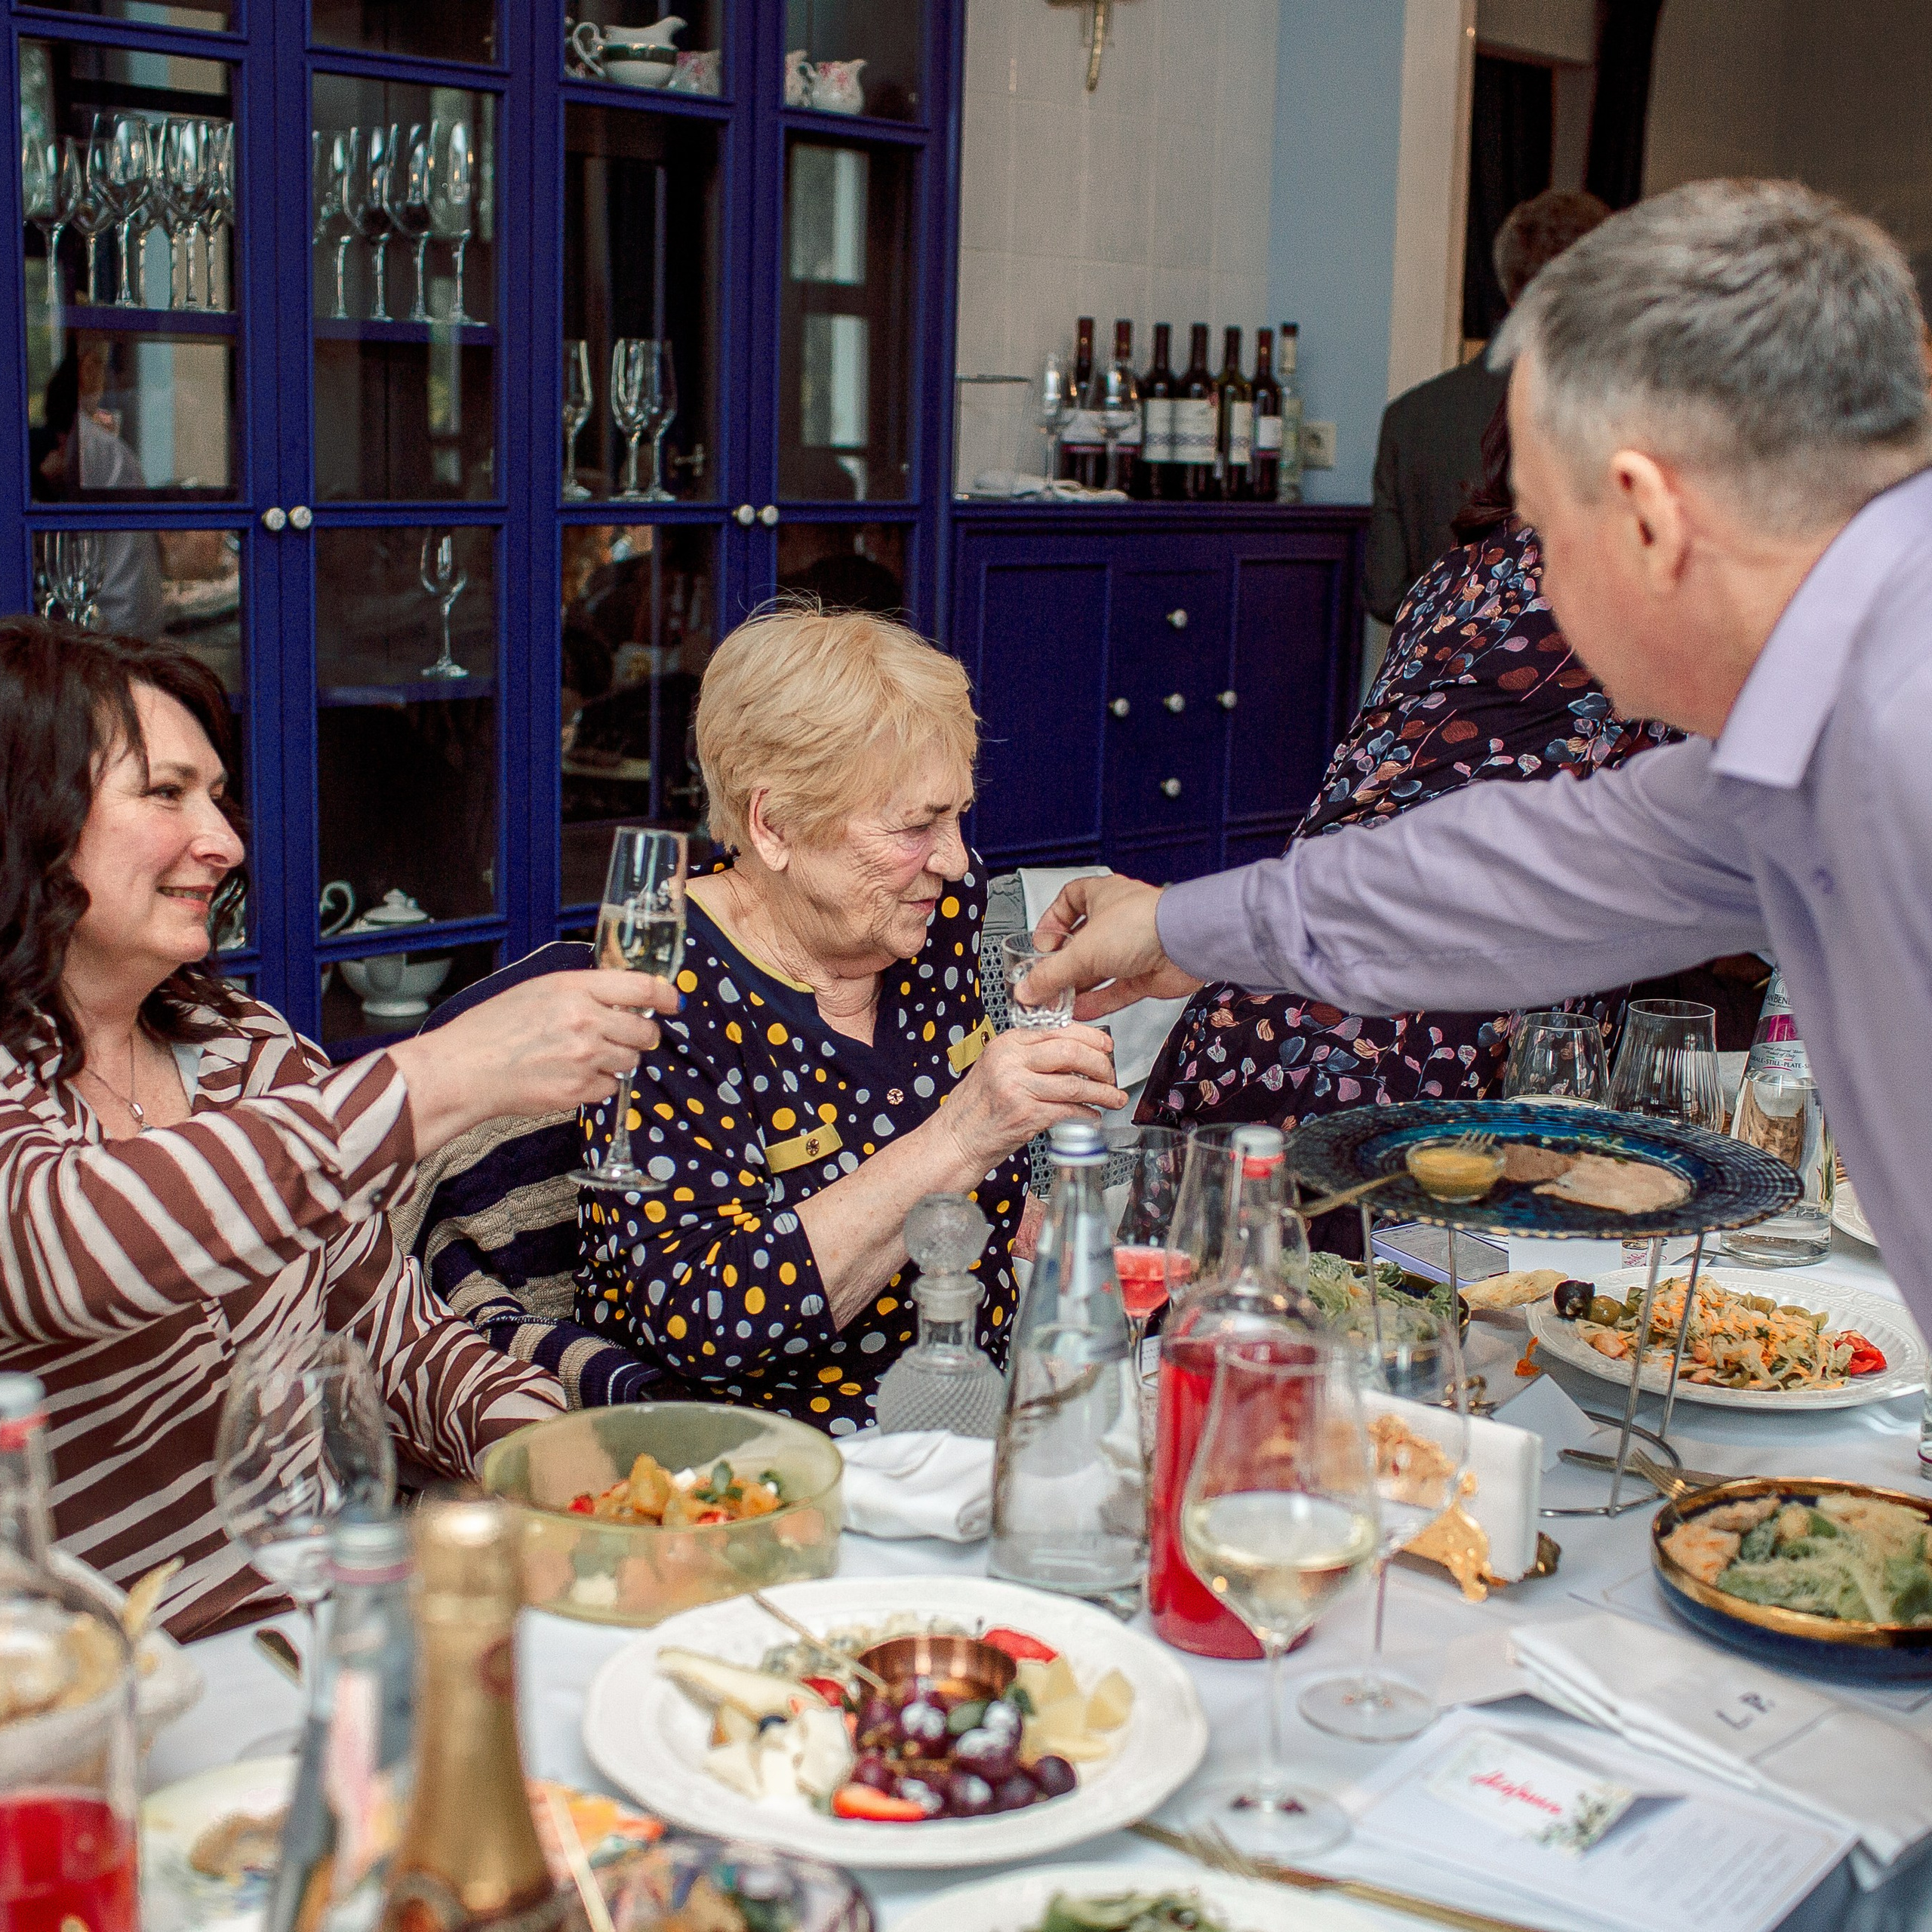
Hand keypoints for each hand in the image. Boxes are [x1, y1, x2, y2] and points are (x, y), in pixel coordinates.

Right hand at [387, 969, 674, 1155]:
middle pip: (645, 1030)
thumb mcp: (538, 990)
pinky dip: (598, 1085)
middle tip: (623, 1036)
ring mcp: (584, 1058)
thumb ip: (583, 990)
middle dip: (640, 1034)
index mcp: (575, 988)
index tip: (672, 1002)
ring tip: (584, 1057)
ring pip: (631, 1061)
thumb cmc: (493, 1027)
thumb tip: (622, 996)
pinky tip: (571, 1076)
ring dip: (618, 1060)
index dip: (665, 995)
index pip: (641, 987)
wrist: (464, 1069)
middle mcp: (585, 1020)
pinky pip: (610, 1088)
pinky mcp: (578, 1090)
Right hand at [934, 1023, 1127, 1177]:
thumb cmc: (977, 1108)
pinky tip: (1093, 1116)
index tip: (1106, 1047)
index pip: (1058, 1030)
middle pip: (1070, 1052)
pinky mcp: (1024, 1115)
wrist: (954, 1139)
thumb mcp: (998, 1068)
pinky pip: (1068, 1110)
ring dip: (1101, 1092)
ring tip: (1113, 1098)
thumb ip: (1031, 1056)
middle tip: (1111, 1074)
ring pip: (1074, 1084)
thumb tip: (1076, 1052)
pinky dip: (1086, 1114)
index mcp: (1007, 1044)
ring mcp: (1017, 1087)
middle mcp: (1010, 1061)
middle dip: (1100, 1064)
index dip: (1090, 1038)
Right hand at [1024, 875, 1202, 1018]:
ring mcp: (1134, 947)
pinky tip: (1081, 1011)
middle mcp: (1118, 919)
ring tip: (1058, 1002)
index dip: (1051, 922)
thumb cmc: (1144, 924)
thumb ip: (1051, 973)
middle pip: (1081, 943)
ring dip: (1078, 987)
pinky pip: (1116, 990)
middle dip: (1062, 965)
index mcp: (1102, 895)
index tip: (1040, 944)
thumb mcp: (1083, 950)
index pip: (1068, 901)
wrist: (1187, 944)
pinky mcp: (1146, 974)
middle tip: (1044, 982)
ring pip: (1099, 969)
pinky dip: (1098, 1001)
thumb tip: (1028, 989)